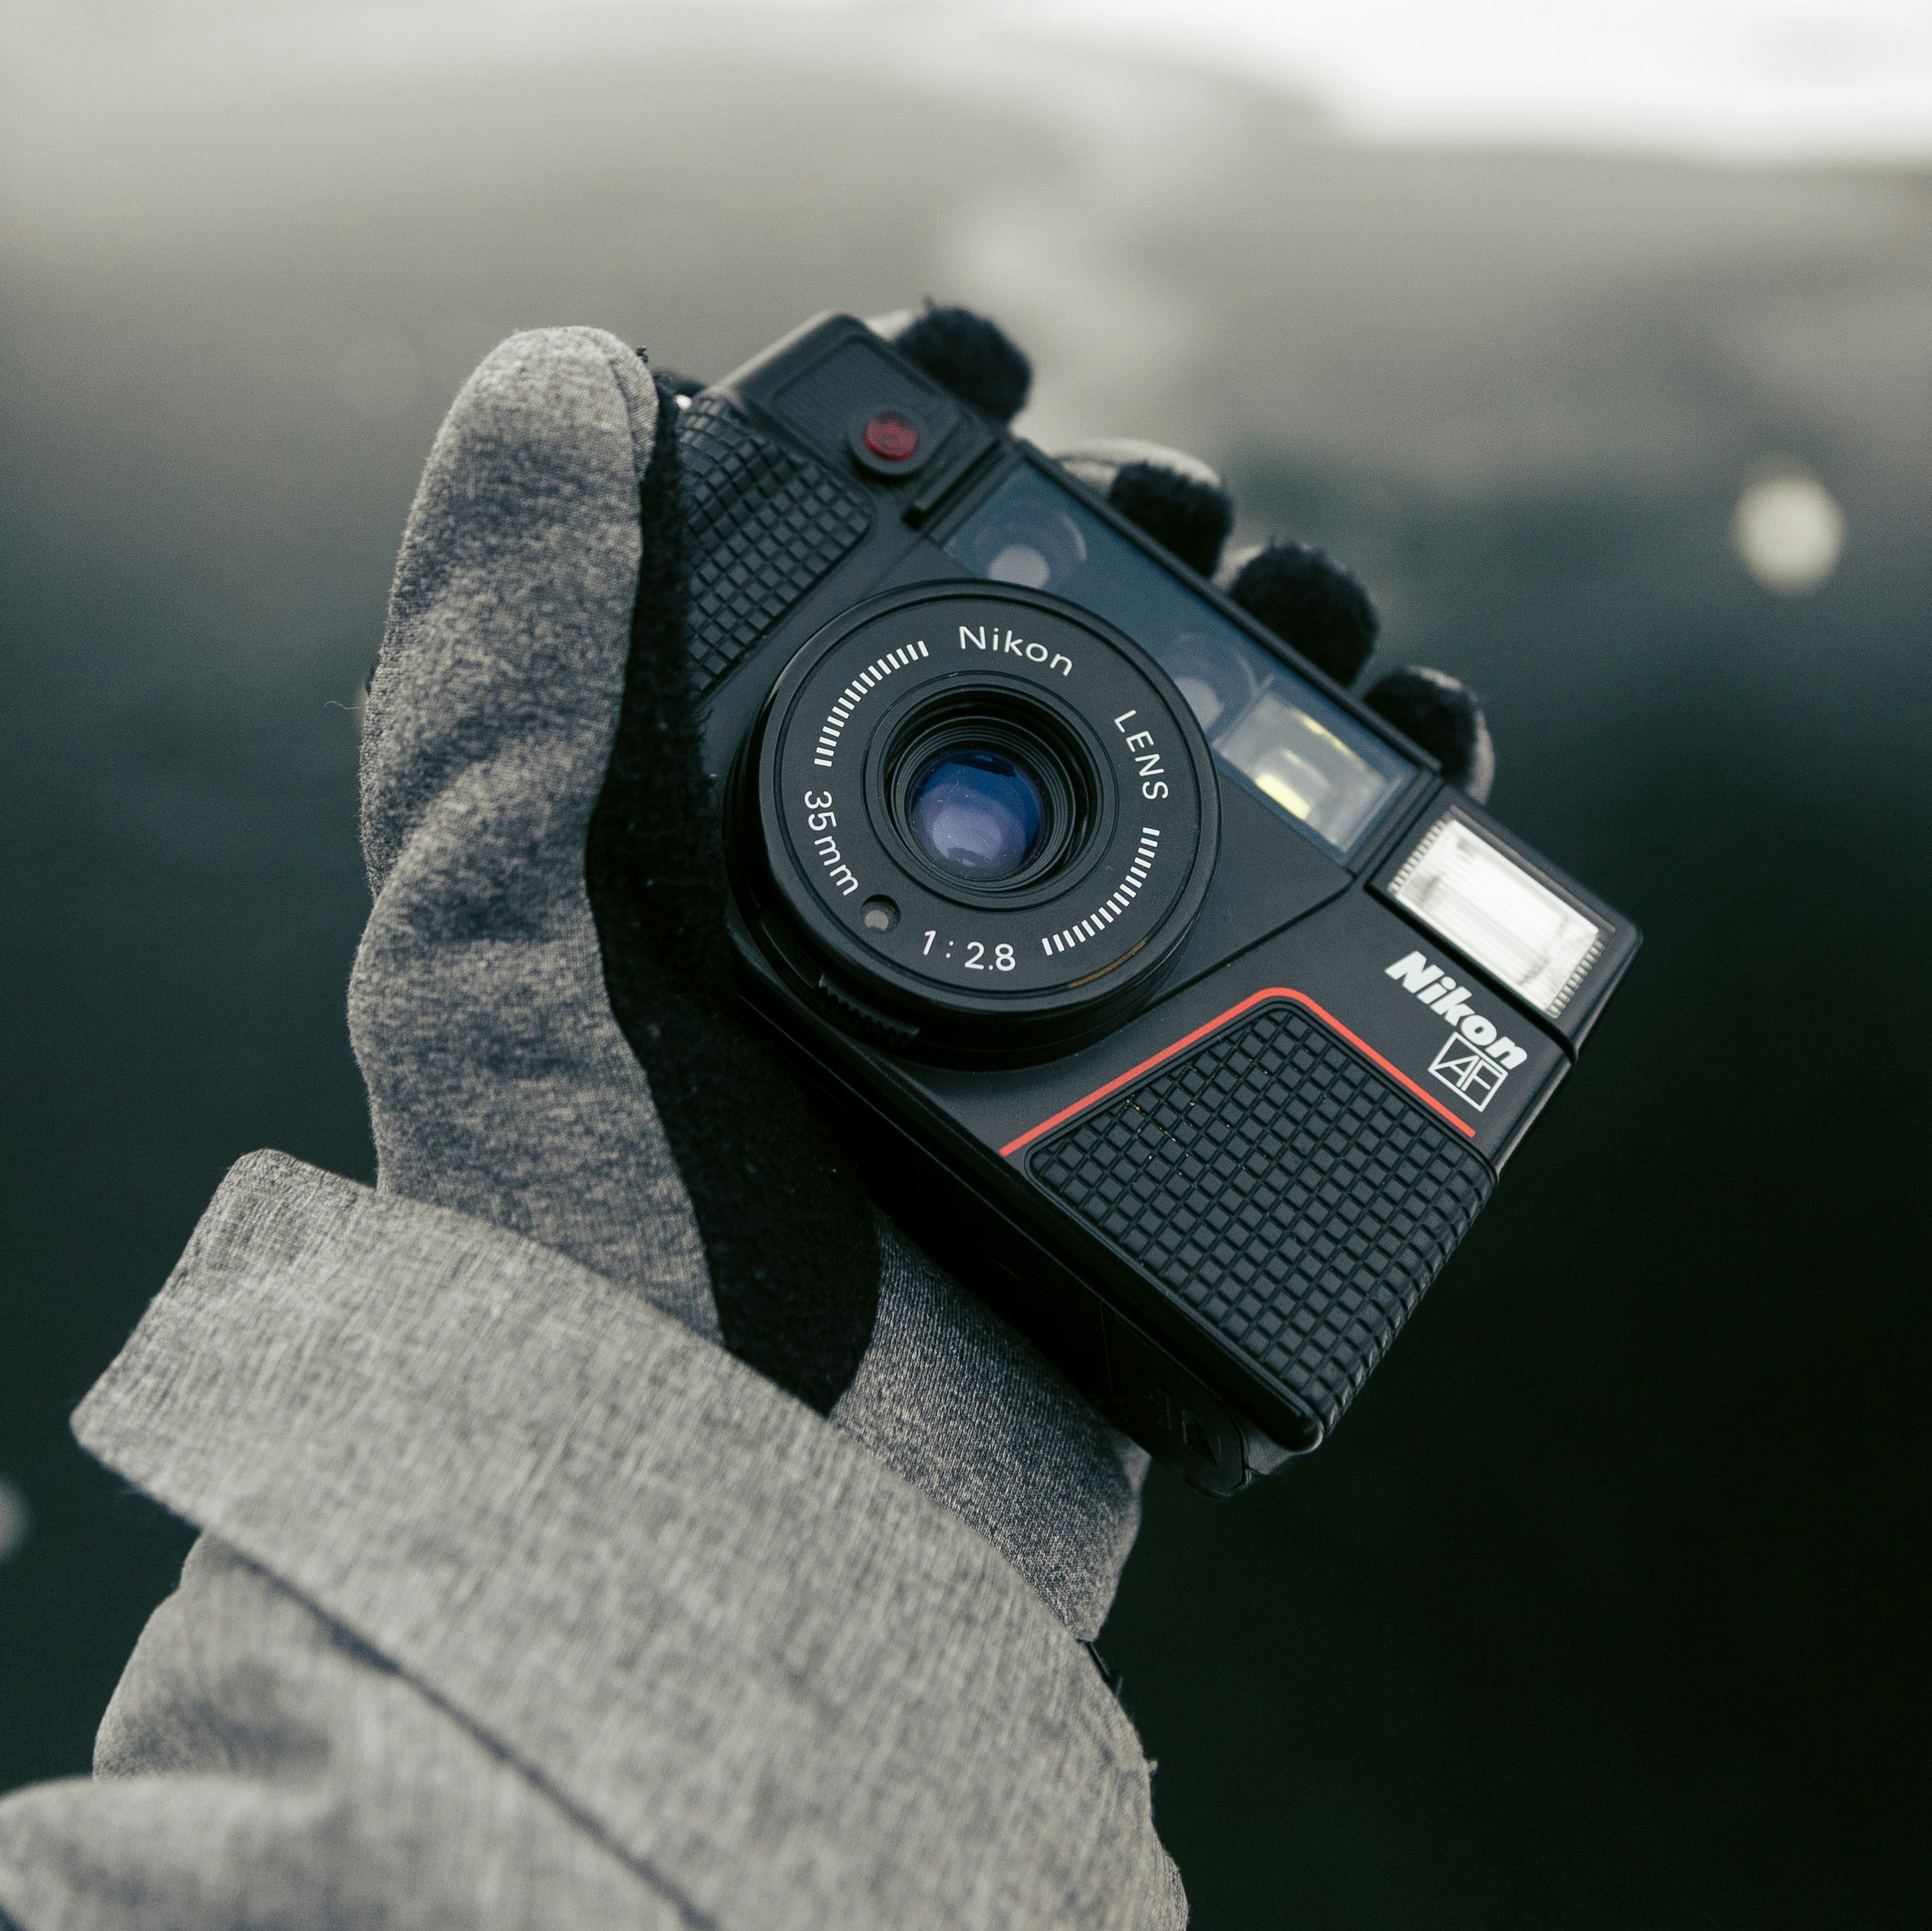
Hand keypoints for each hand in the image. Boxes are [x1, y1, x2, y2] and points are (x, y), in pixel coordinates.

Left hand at [344, 305, 1489, 1629]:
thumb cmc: (589, 1259)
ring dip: (1300, 682)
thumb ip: (510, 660)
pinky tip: (1434, 794)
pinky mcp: (1166, 1151)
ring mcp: (1031, 1043)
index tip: (986, 363)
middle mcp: (868, 929)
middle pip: (1048, 669)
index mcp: (704, 856)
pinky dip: (1391, 867)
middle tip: (1209, 524)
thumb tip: (555, 367)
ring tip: (1356, 645)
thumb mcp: (498, 936)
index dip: (919, 450)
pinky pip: (1300, 979)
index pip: (825, 589)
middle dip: (1155, 549)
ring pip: (1196, 801)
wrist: (756, 1567)